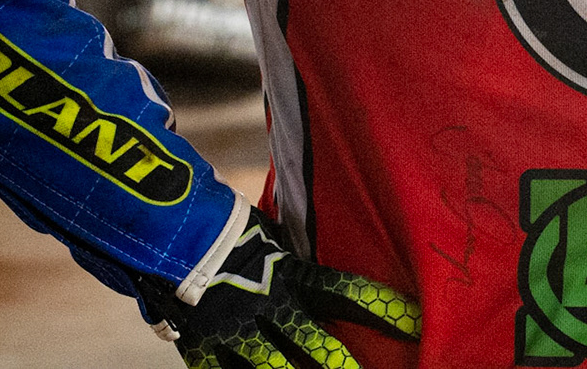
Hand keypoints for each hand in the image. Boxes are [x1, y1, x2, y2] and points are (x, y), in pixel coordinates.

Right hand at [139, 208, 418, 368]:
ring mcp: (236, 332)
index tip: (415, 323)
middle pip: (315, 346)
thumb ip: (300, 257)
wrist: (170, 234)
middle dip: (342, 367)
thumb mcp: (273, 237)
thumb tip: (341, 241)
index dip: (382, 308)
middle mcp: (269, 306)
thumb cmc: (231, 231)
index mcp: (290, 274)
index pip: (346, 293)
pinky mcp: (204, 351)